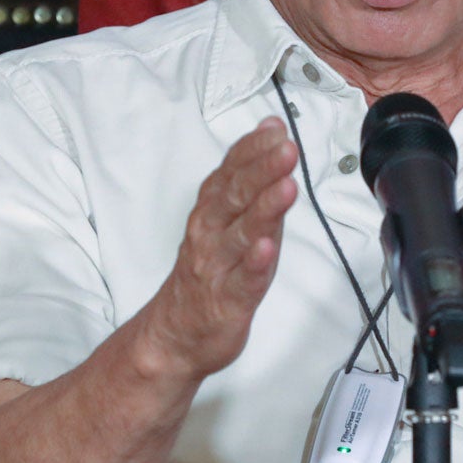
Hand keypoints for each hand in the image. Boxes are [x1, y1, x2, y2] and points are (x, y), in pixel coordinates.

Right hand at [140, 119, 297, 379]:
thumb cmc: (210, 269)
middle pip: (235, 197)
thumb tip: (271, 129)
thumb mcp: (230, 217)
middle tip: (287, 150)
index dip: (254, 150)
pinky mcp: (227, 301)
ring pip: (239, 235)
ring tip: (285, 189)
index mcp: (212, 208)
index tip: (277, 131)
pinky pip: (241, 281)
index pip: (231, 171)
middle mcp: (210, 232)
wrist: (175, 334)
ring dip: (263, 210)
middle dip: (262, 171)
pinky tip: (266, 249)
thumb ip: (252, 174)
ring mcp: (216, 267)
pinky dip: (253, 264)